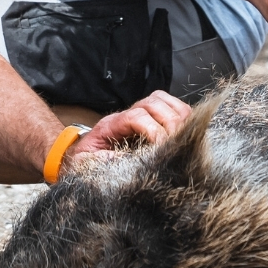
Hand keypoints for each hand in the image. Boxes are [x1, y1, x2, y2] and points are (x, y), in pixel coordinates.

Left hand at [64, 89, 194, 169]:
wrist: (81, 160)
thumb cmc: (86, 164)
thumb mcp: (89, 166)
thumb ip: (106, 162)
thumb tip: (131, 161)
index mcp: (110, 125)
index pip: (137, 116)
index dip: (154, 131)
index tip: (163, 149)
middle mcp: (127, 114)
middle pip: (153, 104)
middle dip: (170, 124)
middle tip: (177, 146)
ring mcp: (140, 114)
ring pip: (164, 101)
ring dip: (178, 118)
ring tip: (184, 139)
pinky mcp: (152, 119)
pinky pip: (172, 106)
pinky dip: (183, 115)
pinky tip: (187, 132)